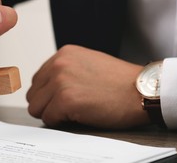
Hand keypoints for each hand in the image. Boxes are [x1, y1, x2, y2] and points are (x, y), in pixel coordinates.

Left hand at [26, 45, 149, 128]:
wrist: (142, 90)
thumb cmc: (120, 81)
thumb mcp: (88, 63)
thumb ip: (66, 70)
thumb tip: (47, 87)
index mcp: (64, 54)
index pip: (37, 80)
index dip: (48, 94)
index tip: (61, 100)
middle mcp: (59, 64)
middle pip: (34, 94)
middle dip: (47, 104)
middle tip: (68, 109)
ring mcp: (61, 81)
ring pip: (36, 107)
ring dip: (52, 114)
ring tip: (74, 112)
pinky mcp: (65, 99)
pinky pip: (48, 118)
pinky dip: (60, 122)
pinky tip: (78, 116)